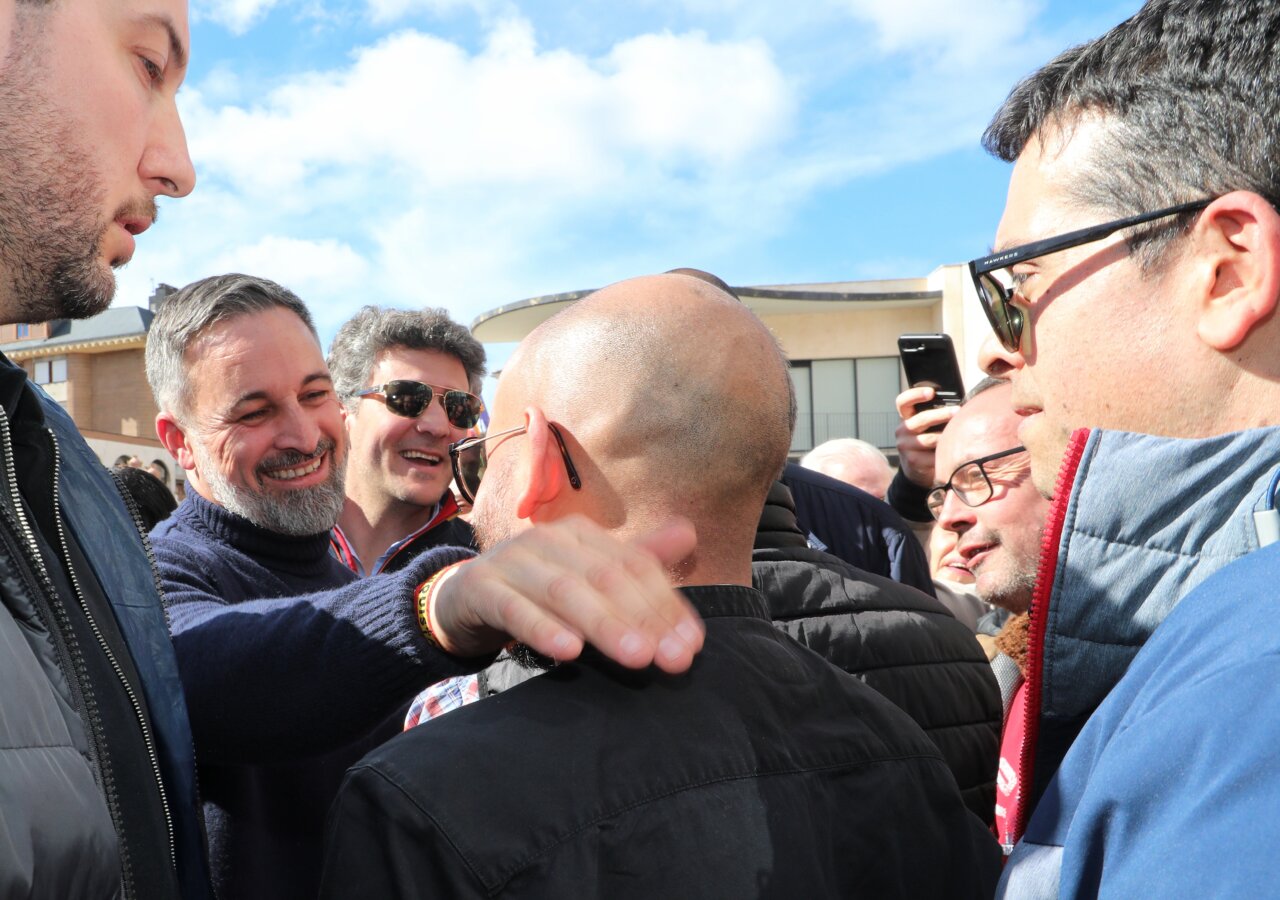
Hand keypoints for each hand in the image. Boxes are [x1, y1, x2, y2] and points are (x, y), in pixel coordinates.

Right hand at [430, 515, 703, 672]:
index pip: (634, 565)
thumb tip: (689, 532)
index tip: (691, 645)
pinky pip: (515, 609)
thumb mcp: (587, 574)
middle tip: (673, 658)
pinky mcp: (482, 588)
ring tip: (637, 656)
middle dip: (645, 619)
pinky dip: (543, 628)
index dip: (666, 604)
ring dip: (604, 625)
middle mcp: (550, 540)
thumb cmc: (537, 588)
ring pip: (566, 592)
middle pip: (606, 578)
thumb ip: (636, 560)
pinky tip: (569, 651)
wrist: (464, 596)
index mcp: (582, 535)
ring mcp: (513, 561)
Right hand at [895, 386, 959, 487]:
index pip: (903, 402)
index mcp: (905, 418)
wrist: (918, 471)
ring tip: (962, 433)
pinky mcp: (913, 461)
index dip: (915, 395)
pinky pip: (934, 455)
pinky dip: (946, 453)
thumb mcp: (926, 428)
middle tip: (958, 411)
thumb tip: (958, 407)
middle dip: (942, 414)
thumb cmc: (928, 443)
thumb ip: (935, 416)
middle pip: (921, 419)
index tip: (931, 392)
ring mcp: (905, 446)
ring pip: (931, 438)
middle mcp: (902, 430)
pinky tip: (955, 452)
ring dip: (948, 435)